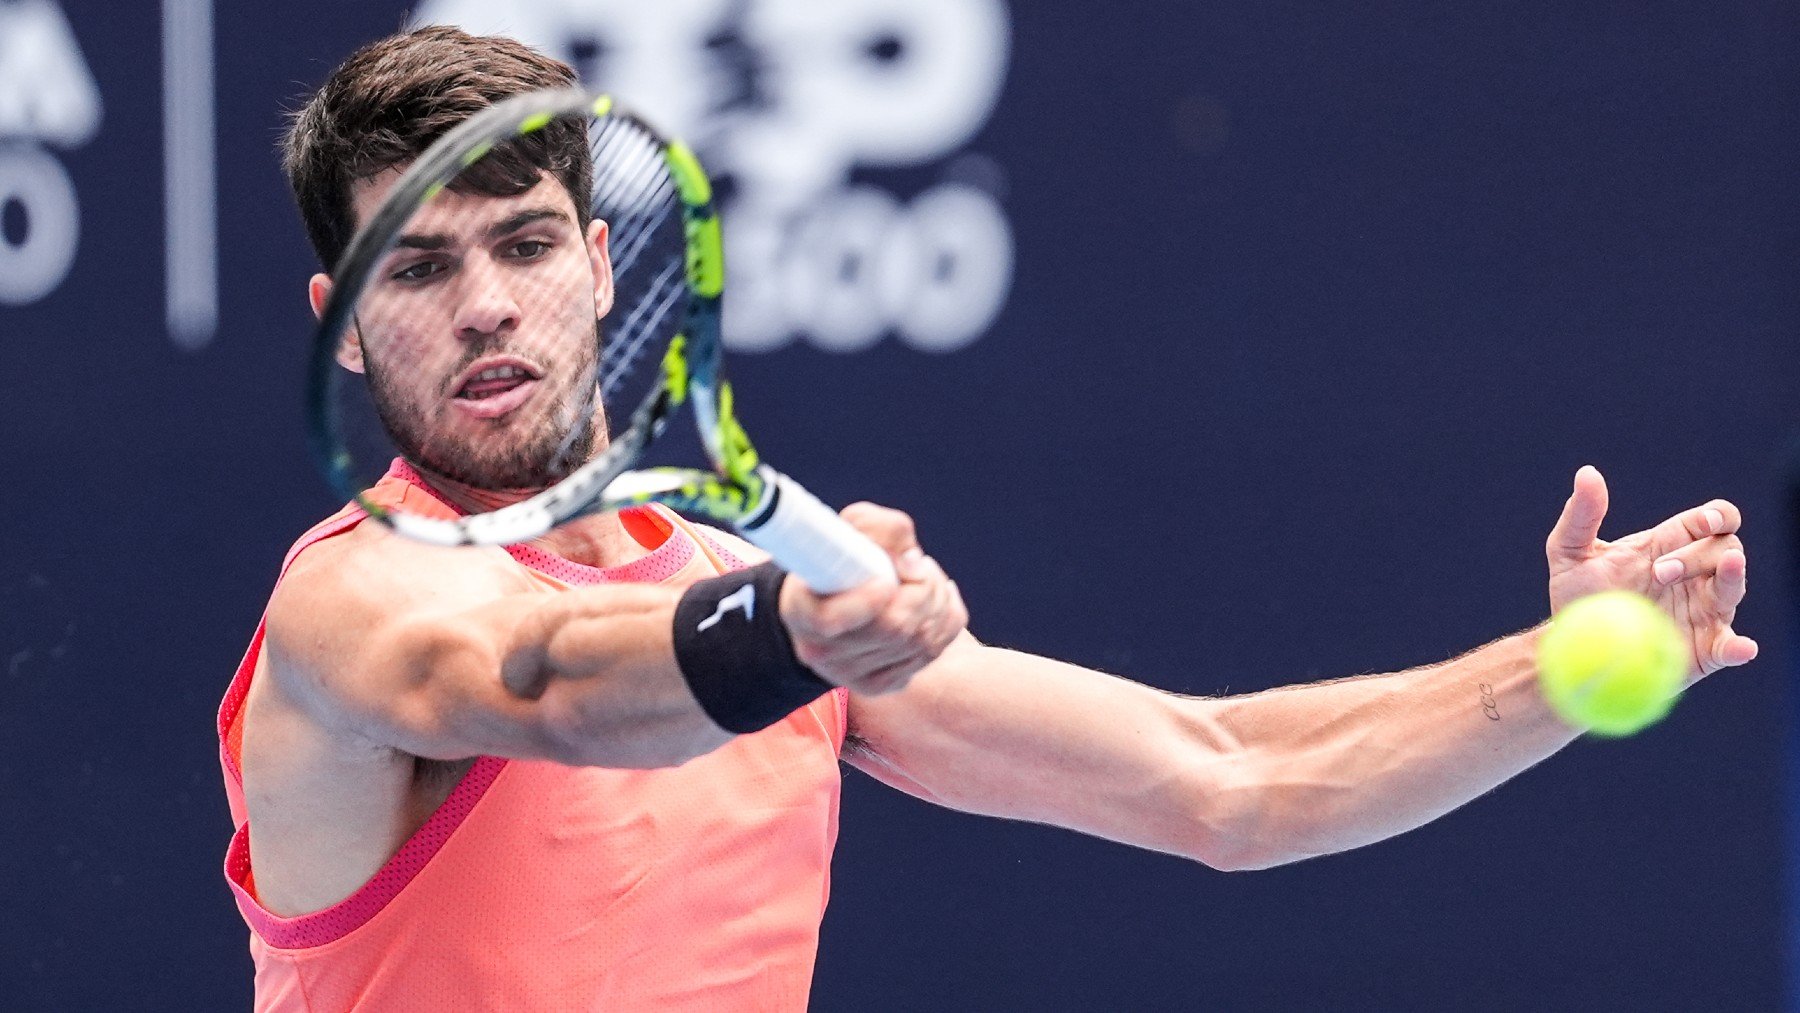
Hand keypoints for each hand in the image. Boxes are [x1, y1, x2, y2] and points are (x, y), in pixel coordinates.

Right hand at [778, 502, 967, 695]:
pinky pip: (934, 650)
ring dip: (937, 599)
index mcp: (802, 613)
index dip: (867, 602)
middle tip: (920, 565)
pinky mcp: (882, 684)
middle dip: (922, 588)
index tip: (887, 580)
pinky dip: (947, 618)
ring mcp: (853, 676)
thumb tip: (913, 563)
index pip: (830, 621)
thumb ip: (881, 530)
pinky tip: (938, 598)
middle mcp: (823, 653)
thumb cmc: (842, 557)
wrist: (832, 597)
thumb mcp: (852, 529)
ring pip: (921, 641)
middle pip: (894, 628)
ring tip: (926, 576)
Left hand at [1545, 465, 1756, 680]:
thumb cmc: (1579, 596)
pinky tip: (1743, 648)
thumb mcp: (1569, 554)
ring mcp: (1702, 611)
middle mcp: (1695, 576)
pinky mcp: (1701, 649)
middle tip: (1660, 573)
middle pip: (1726, 550)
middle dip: (1699, 555)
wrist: (1571, 645)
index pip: (1711, 521)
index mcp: (1670, 547)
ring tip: (1728, 571)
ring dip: (1732, 580)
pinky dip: (1740, 647)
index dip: (1717, 516)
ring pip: (1734, 590)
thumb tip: (1587, 473)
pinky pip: (1729, 646)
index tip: (1705, 522)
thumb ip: (1580, 516)